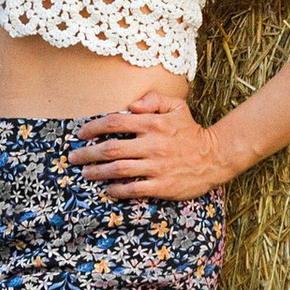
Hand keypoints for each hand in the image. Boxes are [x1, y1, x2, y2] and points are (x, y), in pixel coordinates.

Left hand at [67, 92, 231, 199]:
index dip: (94, 127)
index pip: (115, 123)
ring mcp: (157, 166)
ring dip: (97, 172)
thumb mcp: (177, 107)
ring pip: (118, 170)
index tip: (81, 133)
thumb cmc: (191, 131)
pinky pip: (133, 189)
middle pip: (111, 149)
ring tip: (85, 173)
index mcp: (154, 123)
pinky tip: (107, 188)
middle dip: (87, 154)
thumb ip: (154, 99)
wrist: (215, 157)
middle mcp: (153, 144)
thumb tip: (131, 104)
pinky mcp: (162, 185)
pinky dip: (116, 189)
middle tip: (74, 158)